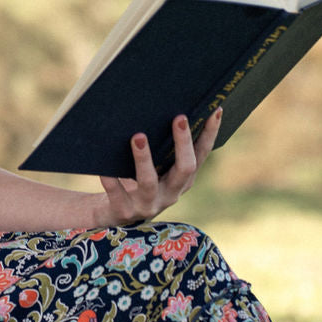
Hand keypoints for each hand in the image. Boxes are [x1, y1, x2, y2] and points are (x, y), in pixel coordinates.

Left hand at [100, 109, 221, 225]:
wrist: (113, 214)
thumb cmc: (137, 180)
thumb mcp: (155, 166)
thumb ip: (162, 147)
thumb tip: (163, 106)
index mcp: (182, 180)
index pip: (201, 155)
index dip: (210, 134)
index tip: (215, 110)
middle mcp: (170, 194)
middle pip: (185, 169)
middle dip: (183, 143)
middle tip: (179, 118)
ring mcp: (148, 205)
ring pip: (148, 182)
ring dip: (144, 159)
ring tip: (138, 136)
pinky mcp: (124, 211)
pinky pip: (117, 195)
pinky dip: (111, 180)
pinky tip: (105, 168)